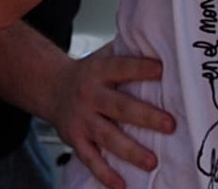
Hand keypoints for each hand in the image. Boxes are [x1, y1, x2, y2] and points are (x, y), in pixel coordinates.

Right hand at [44, 44, 174, 188]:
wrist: (48, 87)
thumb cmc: (87, 74)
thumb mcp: (101, 58)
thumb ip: (126, 54)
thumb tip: (162, 42)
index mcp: (97, 71)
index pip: (121, 68)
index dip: (140, 68)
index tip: (162, 70)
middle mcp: (88, 95)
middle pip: (118, 106)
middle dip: (144, 116)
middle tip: (170, 124)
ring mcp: (81, 119)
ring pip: (106, 136)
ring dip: (130, 150)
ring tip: (152, 161)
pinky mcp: (75, 138)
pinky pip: (90, 158)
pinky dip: (104, 173)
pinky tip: (121, 184)